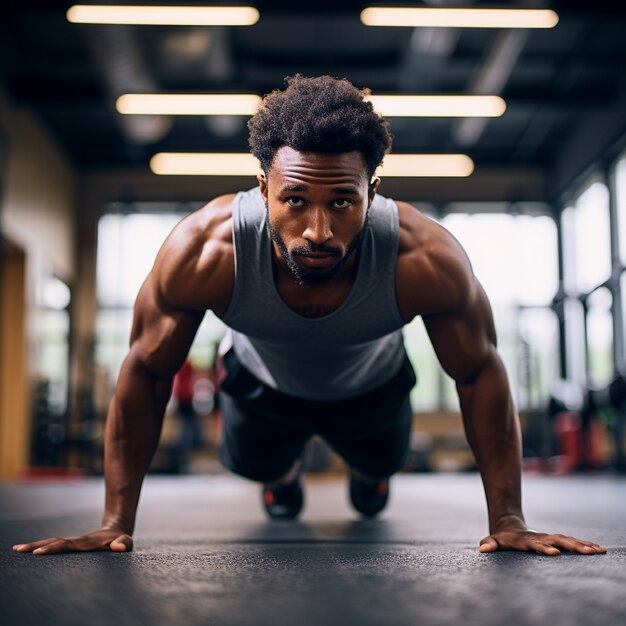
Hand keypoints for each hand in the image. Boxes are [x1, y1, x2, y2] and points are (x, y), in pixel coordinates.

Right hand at [12, 525, 132, 555]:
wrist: (117, 529)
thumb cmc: (121, 540)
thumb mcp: (126, 542)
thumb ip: (123, 544)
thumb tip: (117, 547)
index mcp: (85, 543)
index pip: (66, 545)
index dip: (53, 548)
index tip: (38, 553)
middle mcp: (76, 541)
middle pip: (53, 542)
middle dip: (36, 546)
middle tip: (18, 549)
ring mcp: (73, 542)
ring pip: (51, 542)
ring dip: (35, 545)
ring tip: (17, 549)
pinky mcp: (72, 545)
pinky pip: (54, 546)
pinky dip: (41, 548)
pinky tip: (29, 552)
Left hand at [479, 516, 605, 555]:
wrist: (509, 525)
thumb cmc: (502, 538)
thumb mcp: (493, 541)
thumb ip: (489, 544)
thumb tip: (482, 549)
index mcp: (527, 540)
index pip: (536, 544)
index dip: (544, 547)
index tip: (554, 552)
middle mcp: (541, 537)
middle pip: (557, 540)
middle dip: (571, 546)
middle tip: (586, 552)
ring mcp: (549, 537)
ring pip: (568, 540)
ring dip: (582, 545)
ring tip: (598, 551)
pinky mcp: (556, 540)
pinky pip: (572, 542)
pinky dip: (585, 545)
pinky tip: (598, 550)